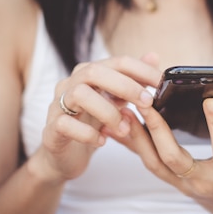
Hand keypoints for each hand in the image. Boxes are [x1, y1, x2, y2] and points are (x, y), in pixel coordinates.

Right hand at [29, 54, 160, 183]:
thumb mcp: (116, 100)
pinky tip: (102, 141)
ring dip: (108, 112)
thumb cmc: (93, 124)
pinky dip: (87, 134)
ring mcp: (57, 105)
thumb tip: (153, 56)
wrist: (65, 156)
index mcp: (90, 74)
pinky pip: (65, 124)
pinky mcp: (51, 129)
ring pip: (79, 94)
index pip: (117, 62)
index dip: (142, 70)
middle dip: (125, 85)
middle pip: (94, 71)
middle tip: (146, 103)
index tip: (161, 83)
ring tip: (124, 129)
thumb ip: (133, 79)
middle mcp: (71, 84)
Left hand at [113, 95, 212, 213]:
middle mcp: (201, 180)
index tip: (210, 101)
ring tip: (128, 110)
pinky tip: (126, 123)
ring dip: (138, 137)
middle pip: (173, 158)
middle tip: (147, 102)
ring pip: (154, 163)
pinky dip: (135, 144)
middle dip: (158, 130)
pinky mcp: (170, 180)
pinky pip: (148, 163)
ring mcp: (182, 183)